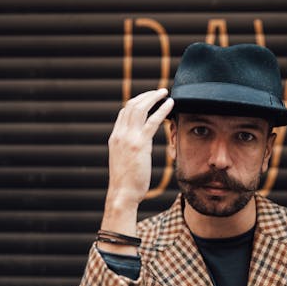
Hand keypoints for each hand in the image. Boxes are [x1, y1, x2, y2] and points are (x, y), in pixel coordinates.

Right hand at [101, 89, 173, 242]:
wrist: (122, 194)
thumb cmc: (126, 183)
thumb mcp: (124, 162)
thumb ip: (129, 151)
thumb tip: (137, 151)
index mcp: (115, 138)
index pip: (124, 113)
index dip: (136, 102)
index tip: (148, 99)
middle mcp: (120, 134)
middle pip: (131, 105)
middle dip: (146, 95)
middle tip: (159, 91)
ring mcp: (128, 138)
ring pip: (140, 108)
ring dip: (153, 97)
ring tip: (165, 92)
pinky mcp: (140, 144)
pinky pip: (152, 121)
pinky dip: (162, 110)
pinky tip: (170, 104)